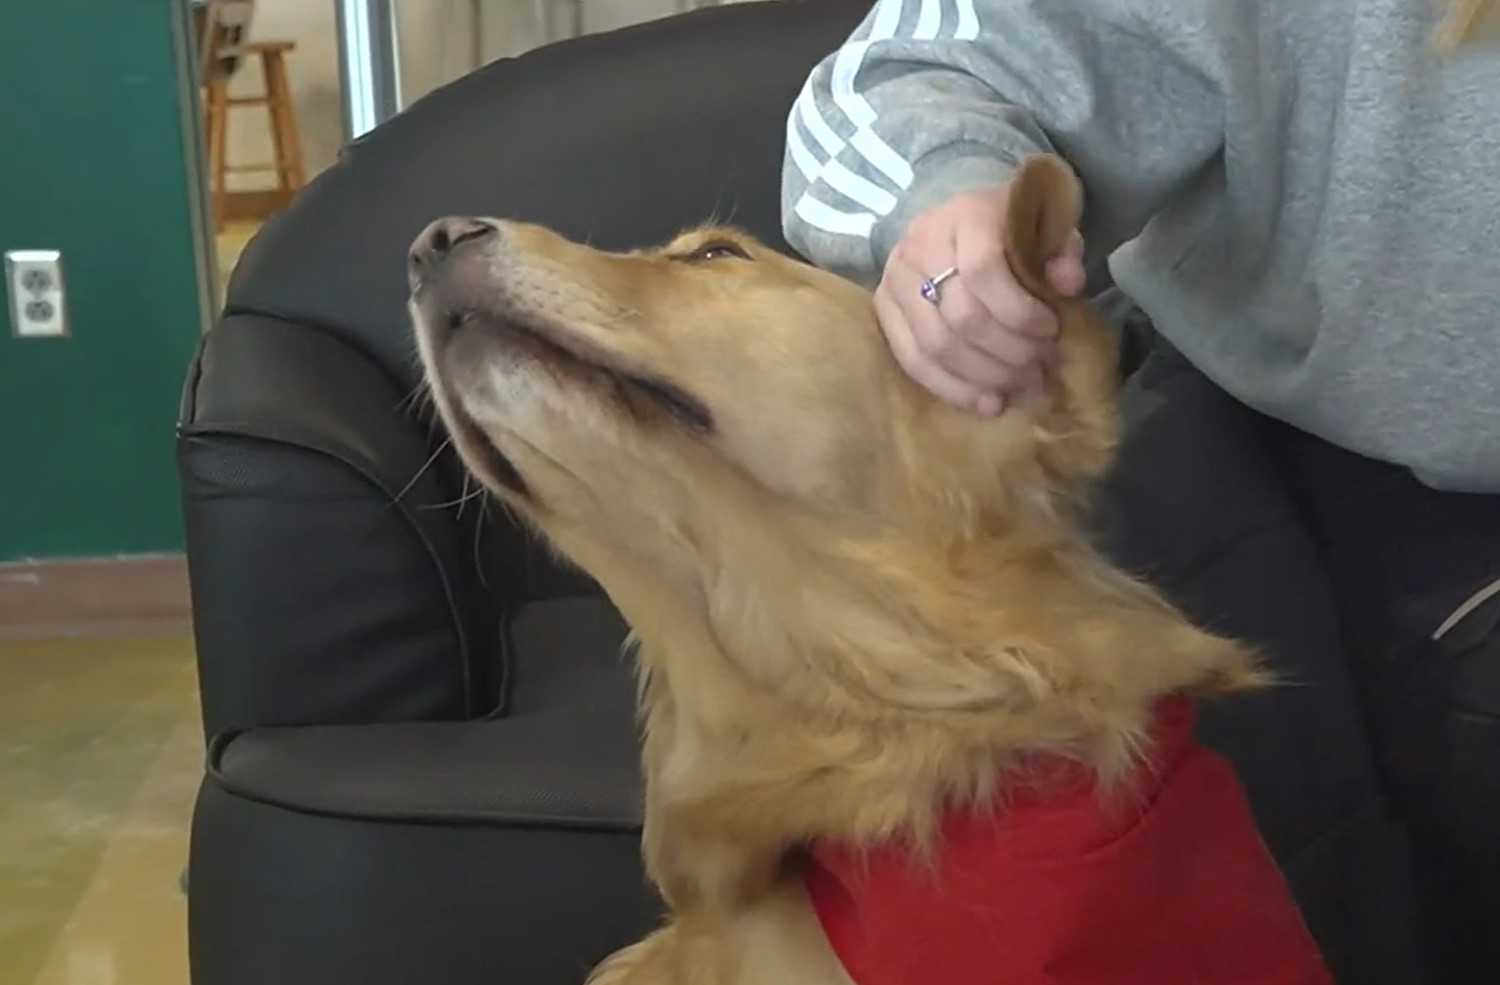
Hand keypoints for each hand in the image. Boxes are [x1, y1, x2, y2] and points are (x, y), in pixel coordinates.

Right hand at [875, 183, 1085, 414]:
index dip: (1019, 310)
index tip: (1051, 329)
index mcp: (964, 216)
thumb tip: (1068, 286)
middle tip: (1041, 368)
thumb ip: (1062, 253)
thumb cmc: (1012, 228)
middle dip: (1007, 352)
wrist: (960, 223)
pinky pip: (912, 361)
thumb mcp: (1048, 229)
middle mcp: (920, 245)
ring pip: (935, 345)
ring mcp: (895, 279)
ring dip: (984, 376)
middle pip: (960, 316)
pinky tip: (988, 403)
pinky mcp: (883, 309)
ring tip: (1020, 386)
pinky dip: (953, 389)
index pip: (982, 270)